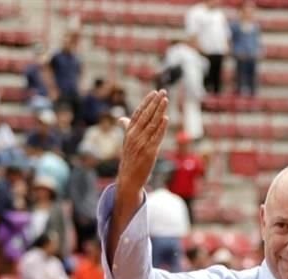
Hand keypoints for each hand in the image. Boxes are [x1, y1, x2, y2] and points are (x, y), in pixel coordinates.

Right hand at [115, 90, 168, 205]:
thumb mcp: (126, 142)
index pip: (139, 113)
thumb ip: (126, 129)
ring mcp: (142, 144)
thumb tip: (121, 119)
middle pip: (146, 115)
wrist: (128, 178)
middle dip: (154, 102)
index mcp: (129, 132)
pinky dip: (161, 127)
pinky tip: (166, 118)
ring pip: (152, 124)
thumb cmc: (129, 160)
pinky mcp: (149, 152)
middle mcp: (134, 136)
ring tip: (165, 100)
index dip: (147, 102)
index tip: (154, 92)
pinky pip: (156, 137)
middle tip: (162, 91)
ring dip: (159, 111)